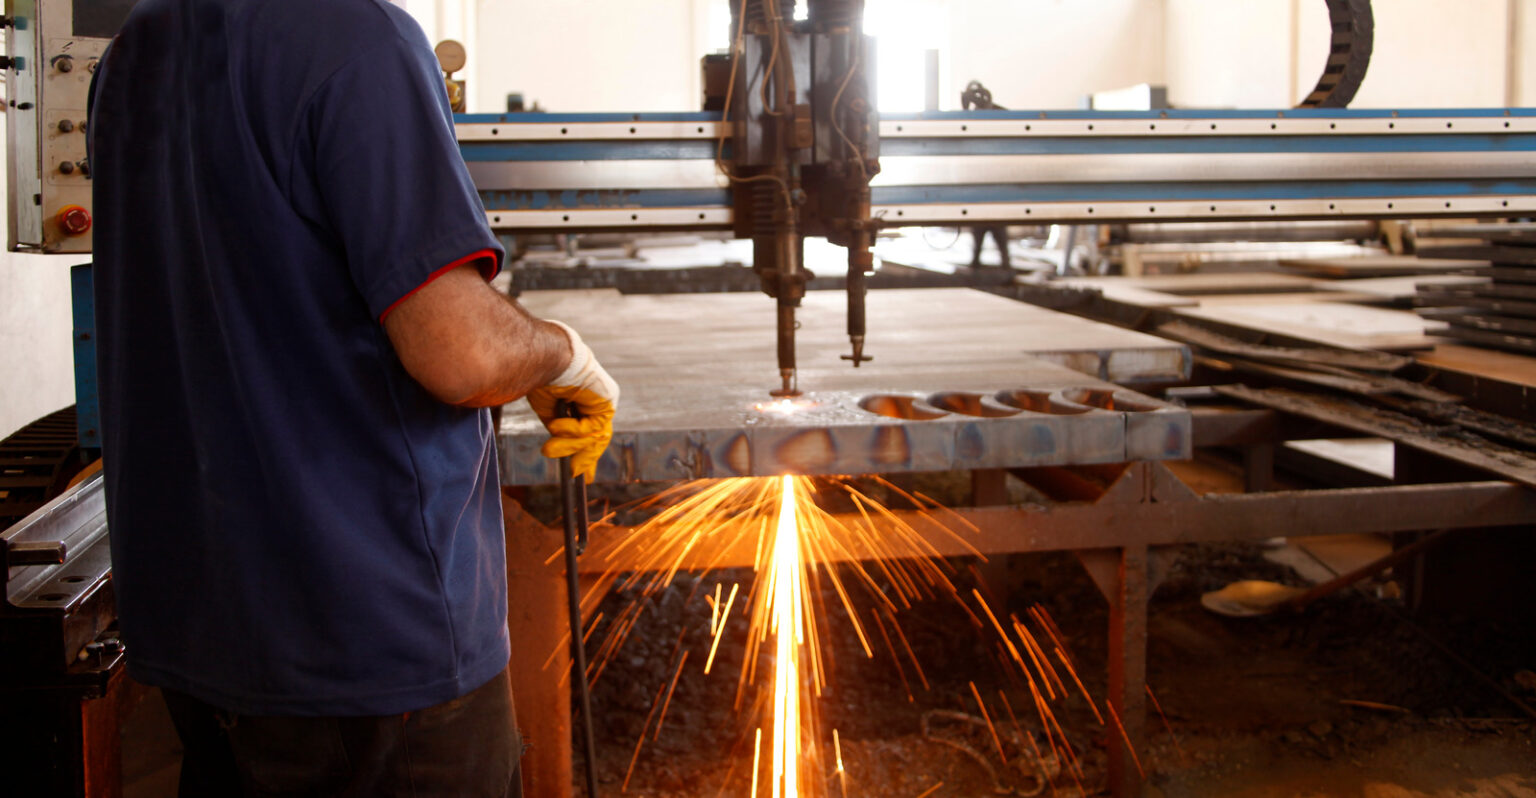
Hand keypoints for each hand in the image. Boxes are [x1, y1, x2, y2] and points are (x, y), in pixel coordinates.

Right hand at [526, 321, 618, 481]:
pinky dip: (572, 430)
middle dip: (585, 457)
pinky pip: (591, 427)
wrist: (547, 358)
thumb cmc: (542, 379)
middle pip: (597, 437)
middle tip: (578, 475)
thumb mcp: (549, 412)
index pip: (590, 430)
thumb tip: (556, 451)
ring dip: (570, 446)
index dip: (586, 453)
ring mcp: (606, 401)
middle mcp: (599, 400)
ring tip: (549, 449)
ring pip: (594, 436)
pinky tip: (556, 426)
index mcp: (585, 399)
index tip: (582, 473)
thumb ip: (559, 430)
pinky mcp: (609, 402)